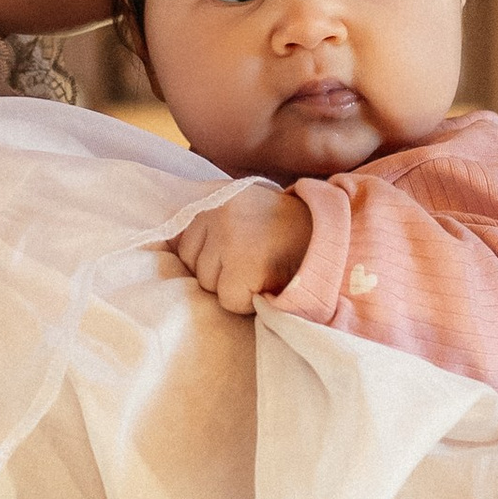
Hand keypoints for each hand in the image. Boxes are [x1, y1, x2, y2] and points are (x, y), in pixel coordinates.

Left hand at [171, 184, 312, 314]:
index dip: (212, 255)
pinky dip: (247, 301)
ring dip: (233, 286)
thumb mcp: (245, 213)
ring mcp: (230, 236)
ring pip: (207, 284)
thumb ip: (211, 224)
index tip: (241, 250)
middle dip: (219, 271)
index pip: (183, 242)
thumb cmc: (289, 233)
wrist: (334, 240)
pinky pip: (228, 300)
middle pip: (192, 264)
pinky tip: (269, 282)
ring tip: (264, 269)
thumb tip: (163, 245)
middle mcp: (218, 211)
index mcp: (216, 197)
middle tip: (255, 260)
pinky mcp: (244, 264)